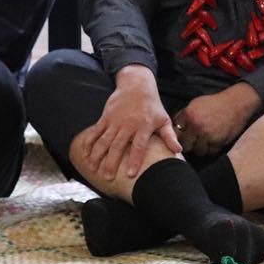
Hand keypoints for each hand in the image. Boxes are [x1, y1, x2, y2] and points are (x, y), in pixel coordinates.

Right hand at [76, 65, 180, 179]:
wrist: (136, 85)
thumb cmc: (152, 105)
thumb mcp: (163, 119)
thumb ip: (169, 136)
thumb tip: (178, 150)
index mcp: (143, 127)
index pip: (139, 147)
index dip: (134, 161)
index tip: (130, 174)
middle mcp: (128, 125)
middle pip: (118, 146)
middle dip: (111, 162)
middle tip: (107, 177)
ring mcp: (115, 121)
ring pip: (104, 141)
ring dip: (97, 155)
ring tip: (93, 169)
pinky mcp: (105, 117)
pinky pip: (95, 132)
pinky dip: (89, 143)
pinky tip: (85, 154)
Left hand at [174, 83, 262, 156]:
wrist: (236, 103)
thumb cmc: (215, 103)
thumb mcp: (196, 104)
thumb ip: (184, 116)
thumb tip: (173, 128)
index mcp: (189, 116)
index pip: (176, 134)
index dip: (179, 136)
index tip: (182, 137)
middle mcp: (198, 126)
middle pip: (186, 146)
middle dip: (188, 144)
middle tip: (193, 140)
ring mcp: (209, 135)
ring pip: (199, 151)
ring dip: (200, 147)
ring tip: (205, 140)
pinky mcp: (219, 142)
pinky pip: (211, 151)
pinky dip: (212, 148)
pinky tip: (214, 139)